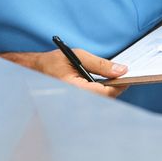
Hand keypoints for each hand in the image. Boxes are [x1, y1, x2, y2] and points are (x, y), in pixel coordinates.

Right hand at [0, 48, 128, 97]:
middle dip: (116, 88)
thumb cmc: (51, 63)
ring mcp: (75, 103)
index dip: (120, 86)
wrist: (32, 71)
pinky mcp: (76, 103)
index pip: (106, 93)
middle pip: (106, 100)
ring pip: (101, 101)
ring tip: (114, 78)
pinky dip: (101, 92)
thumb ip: (100, 64)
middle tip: (123, 76)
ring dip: (109, 91)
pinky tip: (104, 83)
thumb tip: (122, 70)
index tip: (129, 77)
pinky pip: (93, 100)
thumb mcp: (77, 56)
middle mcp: (76, 100)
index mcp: (76, 88)